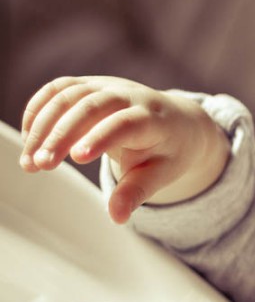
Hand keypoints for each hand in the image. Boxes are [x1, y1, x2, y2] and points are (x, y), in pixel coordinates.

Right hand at [20, 76, 229, 222]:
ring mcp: (107, 85)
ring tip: (31, 162)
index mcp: (153, 118)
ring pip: (67, 95)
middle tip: (42, 165)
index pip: (124, 123)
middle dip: (61, 134)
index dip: (101, 137)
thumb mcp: (162, 174)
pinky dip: (38, 112)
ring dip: (42, 126)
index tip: (77, 158)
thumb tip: (117, 218)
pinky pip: (57, 90)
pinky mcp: (89, 84)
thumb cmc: (169, 151)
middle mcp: (128, 95)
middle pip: (90, 106)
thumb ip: (137, 192)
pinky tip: (30, 141)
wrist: (177, 120)